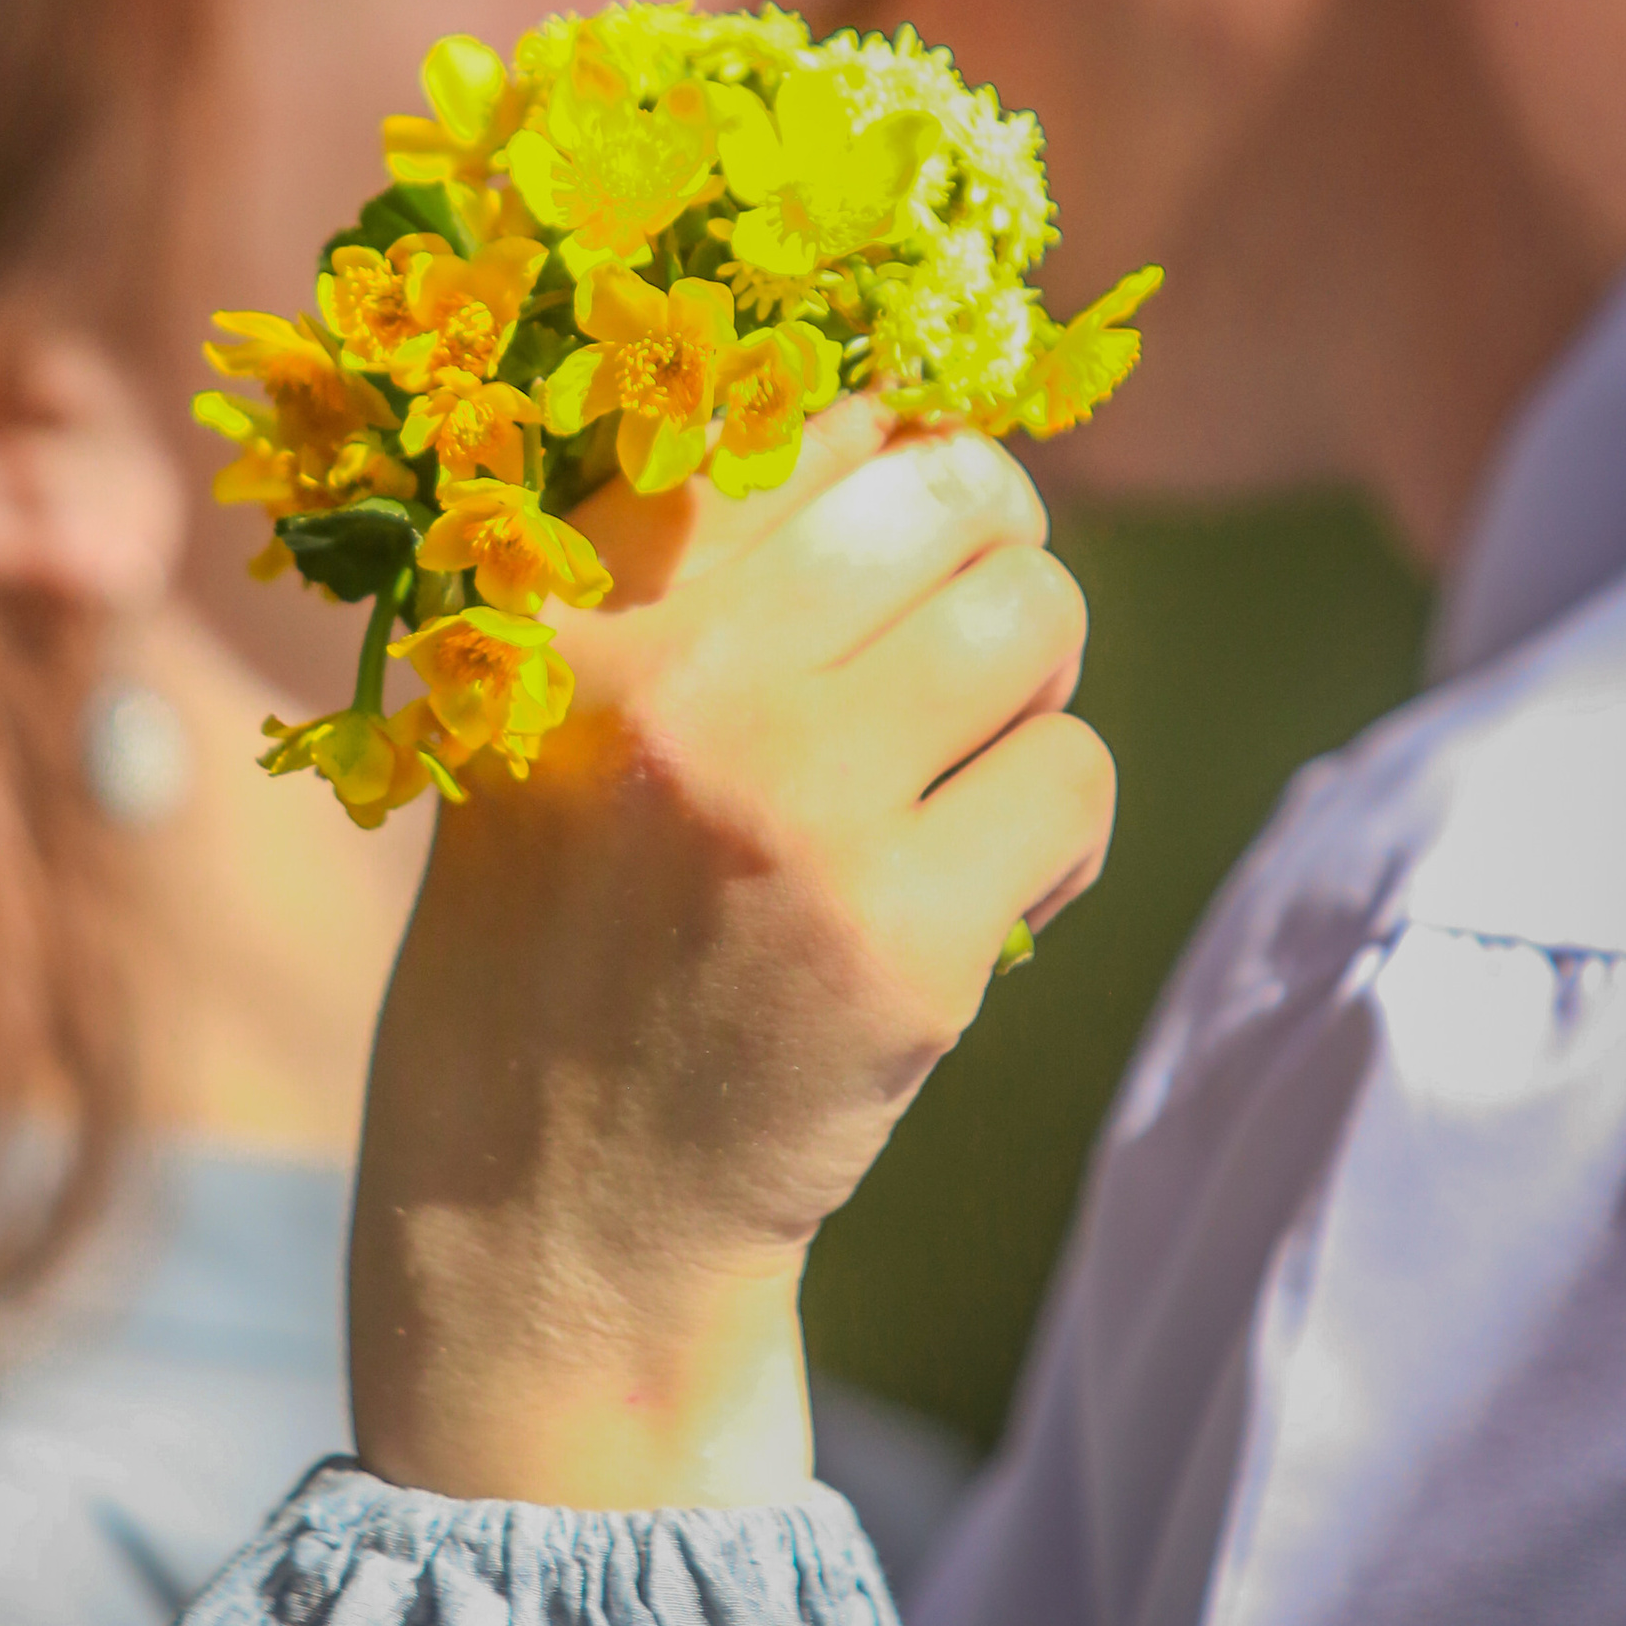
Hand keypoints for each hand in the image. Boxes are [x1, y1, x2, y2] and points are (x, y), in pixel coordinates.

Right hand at [351, 404, 1115, 1504]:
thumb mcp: (554, 710)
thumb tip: (922, 417)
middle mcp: (669, 680)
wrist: (550, 1209)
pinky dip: (1054, 838)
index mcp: (567, 601)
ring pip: (1038, 621)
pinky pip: (1075, 780)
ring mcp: (789, 806)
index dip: (898, 458)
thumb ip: (688, 564)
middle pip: (952, 493)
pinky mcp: (898, 935)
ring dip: (1034, 694)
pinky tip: (973, 902)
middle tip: (967, 652)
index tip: (904, 539)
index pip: (808, 416)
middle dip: (995, 559)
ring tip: (962, 779)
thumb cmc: (574, 931)